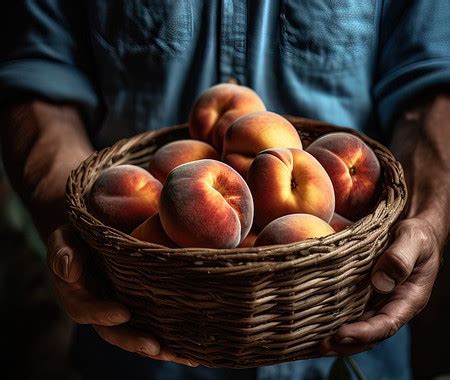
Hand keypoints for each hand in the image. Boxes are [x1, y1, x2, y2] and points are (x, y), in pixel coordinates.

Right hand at [47, 224, 197, 366]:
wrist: (95, 235)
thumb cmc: (77, 237)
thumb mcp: (64, 239)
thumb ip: (62, 253)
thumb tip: (69, 271)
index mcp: (79, 296)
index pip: (87, 311)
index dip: (103, 314)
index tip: (123, 313)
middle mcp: (101, 309)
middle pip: (115, 332)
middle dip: (134, 341)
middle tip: (156, 347)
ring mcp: (121, 309)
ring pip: (137, 334)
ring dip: (158, 349)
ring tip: (183, 356)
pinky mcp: (139, 306)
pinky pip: (153, 325)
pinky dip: (170, 339)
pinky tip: (191, 350)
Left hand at [320, 217, 441, 355]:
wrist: (411, 230)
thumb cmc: (417, 235)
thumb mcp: (413, 240)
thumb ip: (400, 258)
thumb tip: (380, 282)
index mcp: (409, 299)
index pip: (386, 324)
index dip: (364, 332)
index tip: (341, 334)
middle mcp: (392, 306)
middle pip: (370, 334)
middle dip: (346, 344)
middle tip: (321, 346)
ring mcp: (378, 302)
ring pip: (358, 327)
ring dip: (338, 339)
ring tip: (314, 344)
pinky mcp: (365, 294)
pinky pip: (351, 312)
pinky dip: (335, 321)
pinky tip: (316, 325)